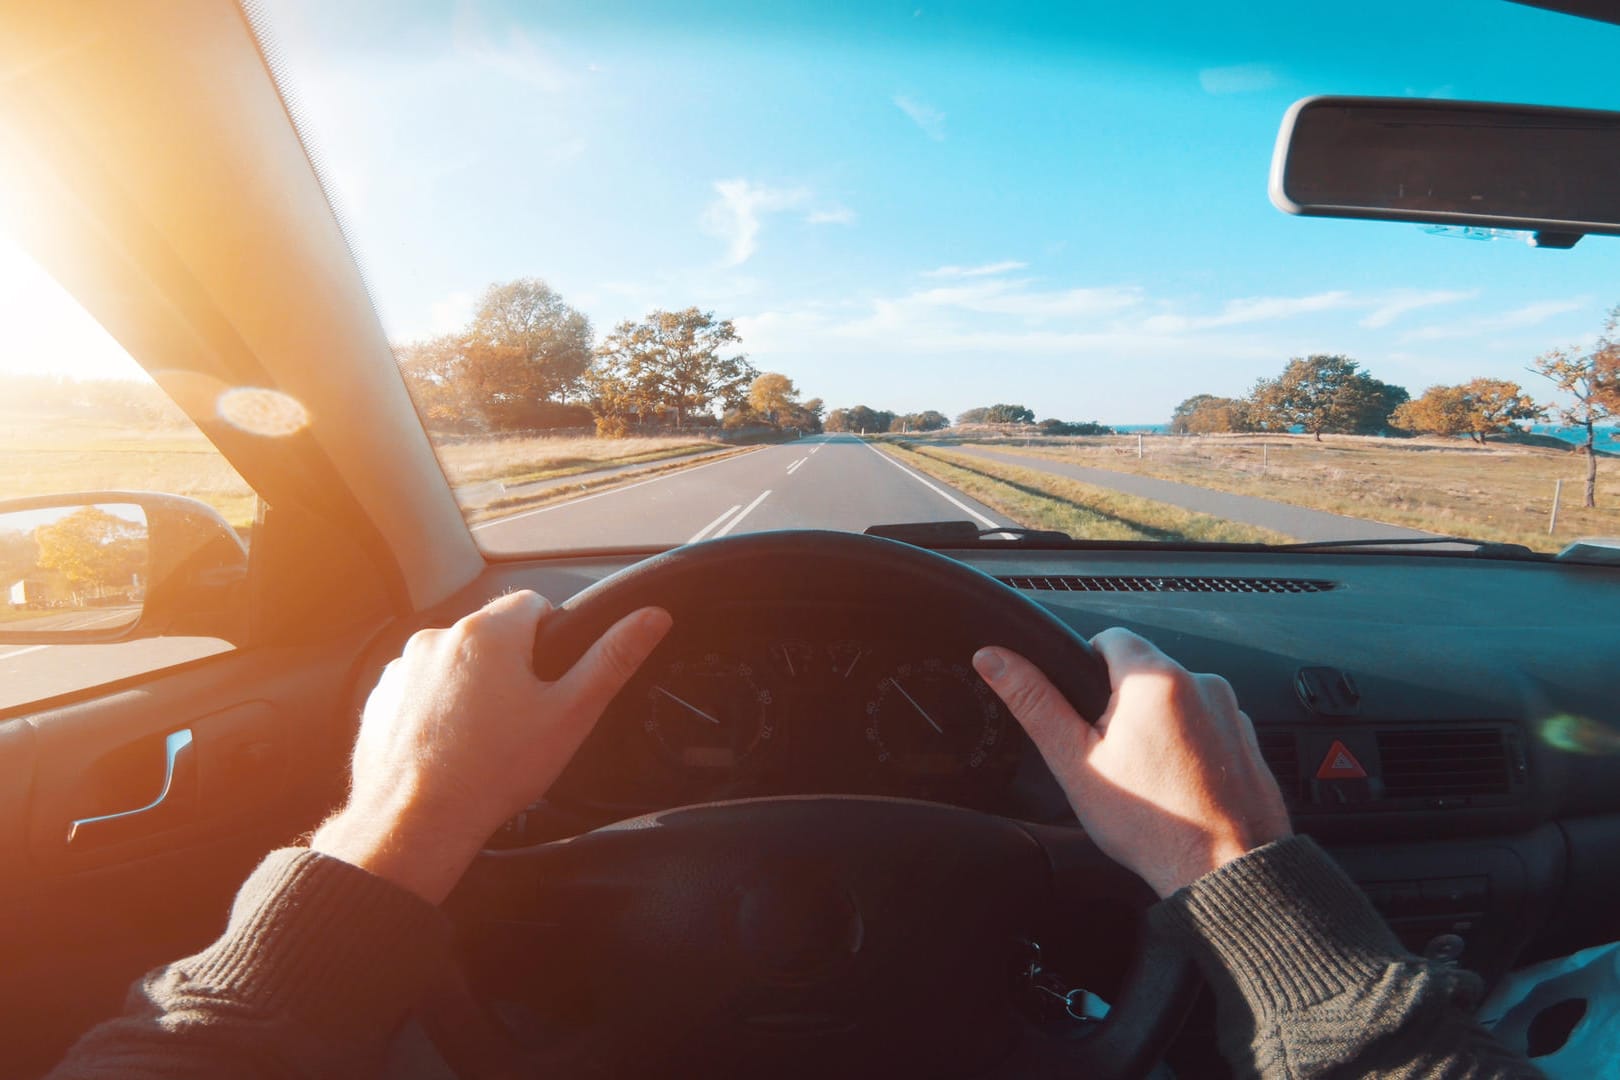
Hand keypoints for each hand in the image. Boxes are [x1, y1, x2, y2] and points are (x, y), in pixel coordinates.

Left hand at [312, 591, 671, 902]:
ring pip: (454, 662)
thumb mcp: (569, 715)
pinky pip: (420, 689)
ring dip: (470, 686)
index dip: (551, 640)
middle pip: (491, 635)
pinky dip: (436, 709)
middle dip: (510, 667)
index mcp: (487, 633)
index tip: (550, 682)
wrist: (415, 824)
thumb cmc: (493, 772)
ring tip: (482, 739)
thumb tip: (652, 618)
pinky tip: (449, 747)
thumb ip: (612, 659)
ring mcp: (401, 668)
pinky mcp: (380, 699)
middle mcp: (437, 637)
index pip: (533, 604)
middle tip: (522, 719)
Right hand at [973, 628, 1290, 897]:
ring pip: (1176, 700)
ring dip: (1157, 725)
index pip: (1109, 638)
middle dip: (1120, 705)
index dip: (1085, 670)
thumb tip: (995, 660)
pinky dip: (1189, 746)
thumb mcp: (1075, 762)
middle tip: (1111, 757)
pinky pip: (1206, 726)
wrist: (1225, 871)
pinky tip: (1177, 786)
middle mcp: (1202, 683)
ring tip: (1148, 778)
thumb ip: (1033, 701)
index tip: (1085, 714)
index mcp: (1155, 678)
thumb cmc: (1154, 825)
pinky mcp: (1248, 740)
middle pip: (1143, 671)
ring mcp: (1231, 712)